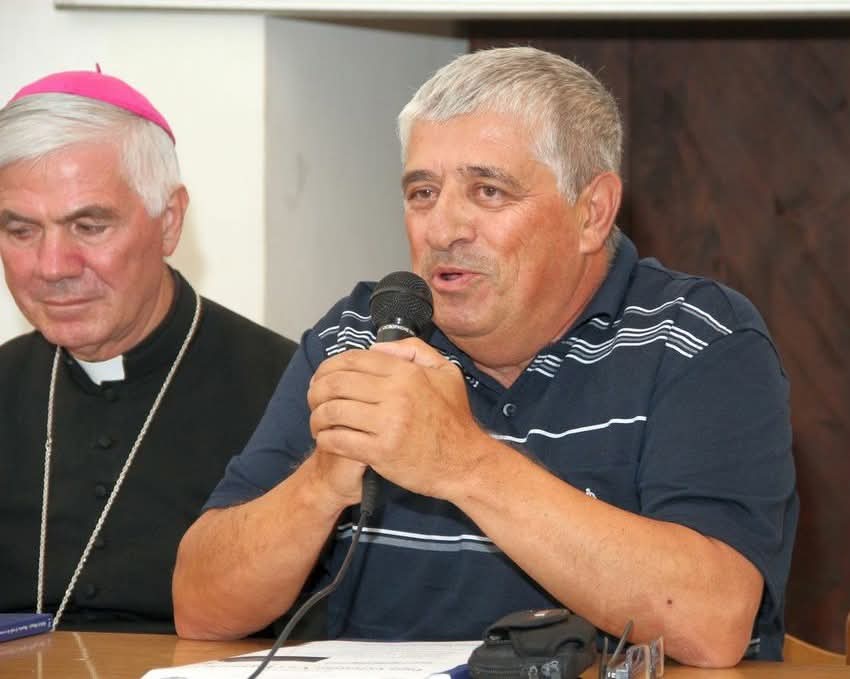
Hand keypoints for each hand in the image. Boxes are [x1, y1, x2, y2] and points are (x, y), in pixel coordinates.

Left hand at [307, 338, 488, 499]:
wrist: (465, 462)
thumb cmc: (454, 419)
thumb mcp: (446, 373)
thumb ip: (414, 351)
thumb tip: (378, 348)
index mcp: (406, 373)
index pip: (354, 360)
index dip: (330, 366)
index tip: (323, 376)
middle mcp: (396, 395)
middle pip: (337, 383)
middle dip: (316, 390)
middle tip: (313, 399)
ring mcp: (387, 424)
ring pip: (333, 411)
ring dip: (317, 416)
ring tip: (318, 421)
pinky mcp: (381, 452)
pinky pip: (338, 440)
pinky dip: (325, 439)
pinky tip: (326, 439)